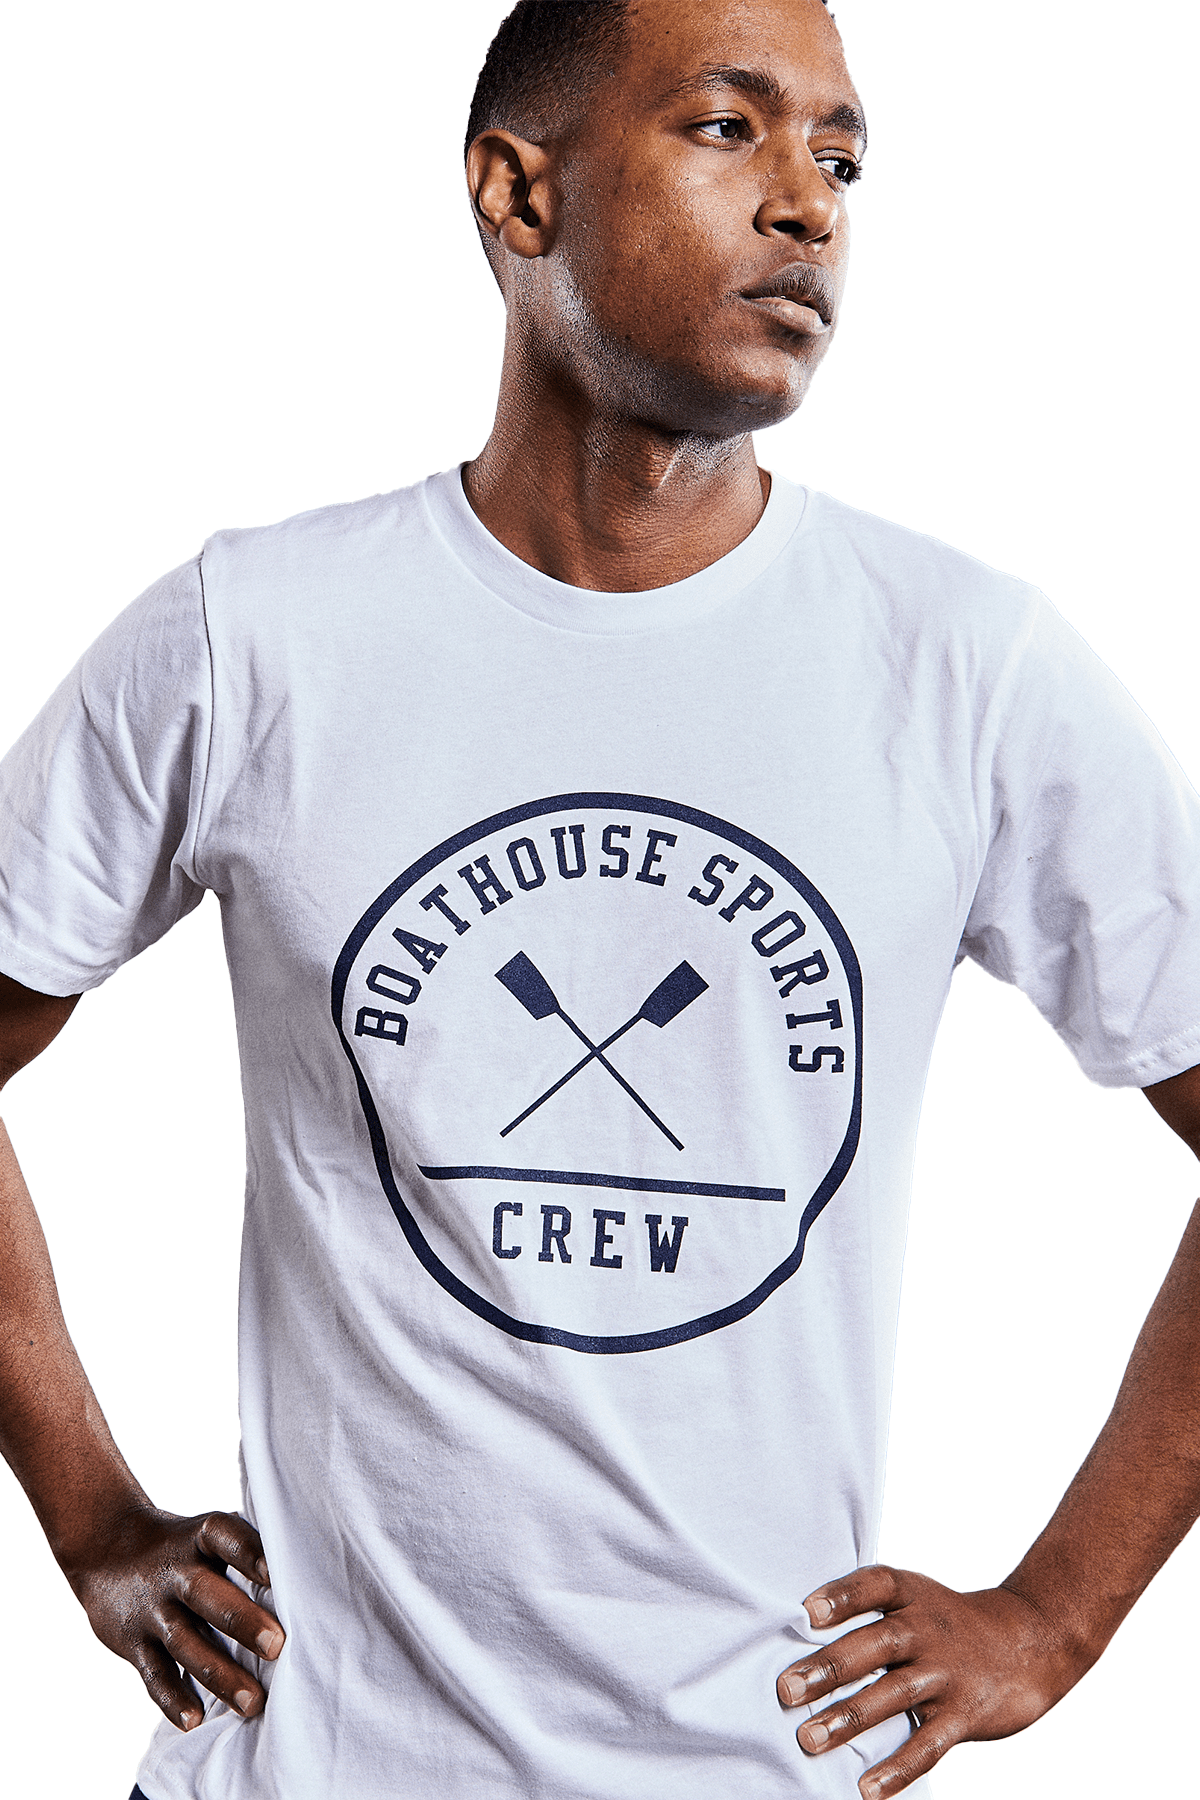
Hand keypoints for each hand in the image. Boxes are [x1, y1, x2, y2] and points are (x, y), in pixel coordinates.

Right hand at [64, 1504, 284, 1730]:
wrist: (107, 1549)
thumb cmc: (184, 1547)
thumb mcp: (207, 1534)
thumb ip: (246, 1552)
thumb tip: (308, 1576)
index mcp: (200, 1536)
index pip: (225, 1537)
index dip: (250, 1553)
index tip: (276, 1573)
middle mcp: (175, 1571)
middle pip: (206, 1594)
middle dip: (242, 1621)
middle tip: (277, 1646)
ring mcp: (152, 1609)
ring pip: (184, 1642)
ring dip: (219, 1674)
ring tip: (254, 1702)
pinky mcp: (133, 1643)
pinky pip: (153, 1673)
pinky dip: (173, 1698)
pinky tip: (195, 1720)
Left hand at [776, 1565, 1089, 1797]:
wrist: (1028, 1644)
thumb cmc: (948, 1622)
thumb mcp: (916, 1598)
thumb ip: (868, 1611)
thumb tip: (798, 1636)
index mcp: (912, 1594)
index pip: (875, 1585)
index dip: (842, 1596)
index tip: (807, 1612)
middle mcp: (928, 1629)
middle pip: (876, 1643)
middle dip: (830, 1667)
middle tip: (786, 1689)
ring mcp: (947, 1672)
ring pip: (895, 1694)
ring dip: (850, 1717)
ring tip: (810, 1739)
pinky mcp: (964, 1714)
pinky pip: (929, 1744)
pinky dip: (898, 1768)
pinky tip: (868, 1789)